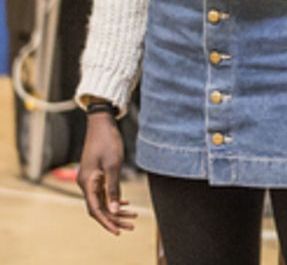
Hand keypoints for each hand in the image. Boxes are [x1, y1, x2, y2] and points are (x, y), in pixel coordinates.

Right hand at [78, 111, 135, 234]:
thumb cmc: (108, 141)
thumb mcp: (113, 165)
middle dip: (114, 218)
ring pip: (101, 200)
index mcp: (87, 182)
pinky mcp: (95, 174)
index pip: (96, 209)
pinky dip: (113, 199)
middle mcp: (85, 183)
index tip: (118, 231)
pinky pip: (102, 192)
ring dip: (115, 209)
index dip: (107, 221)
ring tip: (132, 217)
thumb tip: (114, 209)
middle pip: (98, 207)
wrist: (101, 124)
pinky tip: (125, 203)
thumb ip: (113, 188)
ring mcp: (89, 179)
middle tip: (130, 226)